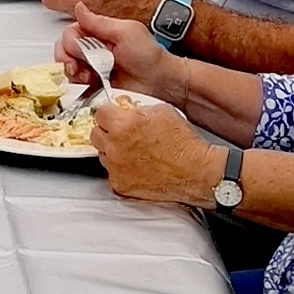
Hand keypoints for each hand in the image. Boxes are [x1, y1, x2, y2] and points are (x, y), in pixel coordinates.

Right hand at [58, 4, 174, 98]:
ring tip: (90, 76)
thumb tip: (79, 7)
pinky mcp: (94, 84)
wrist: (159, 82)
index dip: (70, 43)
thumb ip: (98, 22)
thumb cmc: (148, 56)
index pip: (70, 33)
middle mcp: (92, 48)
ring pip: (67, 67)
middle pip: (64, 50)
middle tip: (79, 66)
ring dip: (74, 72)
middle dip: (68, 59)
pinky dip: (79, 84)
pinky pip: (75, 84)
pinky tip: (91, 83)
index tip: (79, 51)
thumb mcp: (125, 32)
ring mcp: (92, 66)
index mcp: (99, 31)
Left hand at [90, 95, 215, 204]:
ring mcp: (116, 168)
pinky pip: (112, 172)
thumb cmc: (184, 143)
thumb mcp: (163, 111)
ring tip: (135, 151)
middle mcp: (115, 147)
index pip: (100, 113)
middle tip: (124, 132)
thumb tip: (126, 109)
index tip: (115, 115)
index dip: (110, 112)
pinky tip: (138, 165)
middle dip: (108, 131)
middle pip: (96, 134)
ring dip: (113, 150)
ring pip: (103, 154)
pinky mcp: (120, 185)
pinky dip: (121, 169)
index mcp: (123, 125)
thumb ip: (137, 109)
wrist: (197, 172)